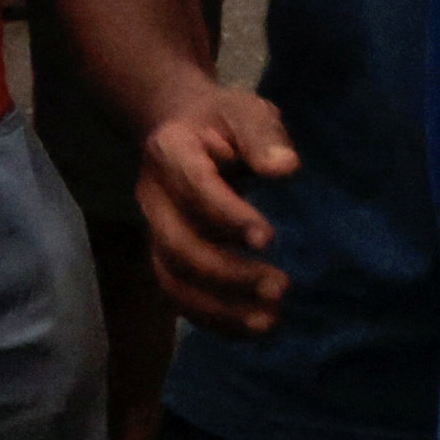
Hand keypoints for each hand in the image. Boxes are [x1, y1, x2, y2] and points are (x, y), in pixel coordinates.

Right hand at [133, 87, 298, 333]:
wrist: (183, 128)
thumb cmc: (222, 121)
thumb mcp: (247, 111)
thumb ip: (263, 136)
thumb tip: (286, 168)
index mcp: (170, 151)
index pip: (194, 187)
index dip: (226, 216)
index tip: (268, 239)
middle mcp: (153, 197)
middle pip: (177, 245)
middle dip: (226, 273)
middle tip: (280, 288)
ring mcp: (154, 231)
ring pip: (172, 279)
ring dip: (218, 308)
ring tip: (268, 321)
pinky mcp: (165, 257)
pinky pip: (178, 296)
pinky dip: (212, 319)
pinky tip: (252, 328)